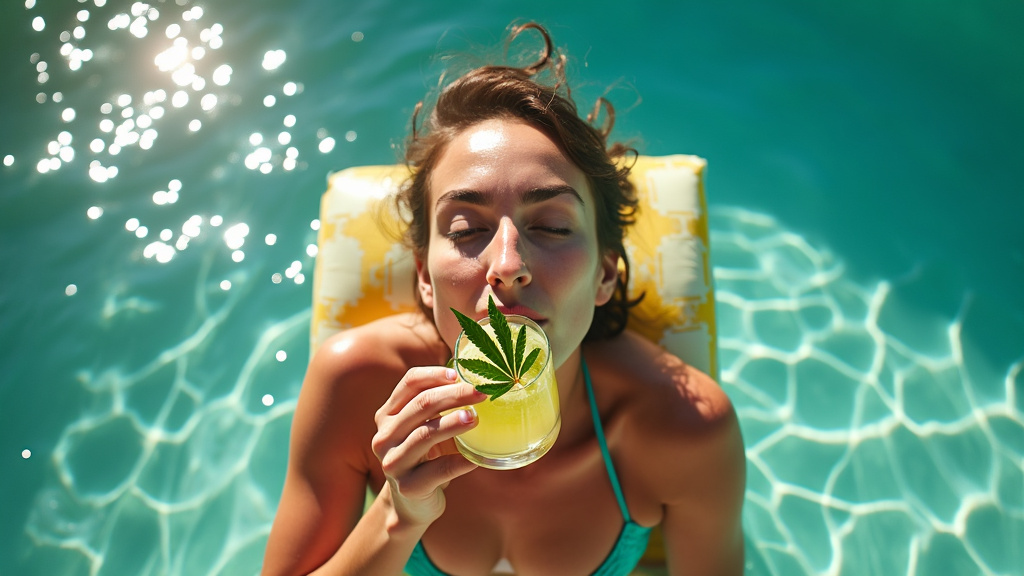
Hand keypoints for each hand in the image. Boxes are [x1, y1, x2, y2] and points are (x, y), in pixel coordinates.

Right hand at [371, 366, 486, 527]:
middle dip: (454, 395)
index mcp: (387, 415)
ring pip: (425, 434)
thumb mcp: (424, 427)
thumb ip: (437, 406)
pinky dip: (461, 461)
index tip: (460, 373)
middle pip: (420, 405)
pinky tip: (477, 457)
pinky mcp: (408, 486)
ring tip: (476, 417)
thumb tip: (476, 378)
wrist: (411, 504)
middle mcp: (384, 436)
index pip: (409, 383)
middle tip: (481, 392)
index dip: (435, 374)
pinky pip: (439, 469)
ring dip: (454, 423)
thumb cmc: (425, 457)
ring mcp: (394, 462)